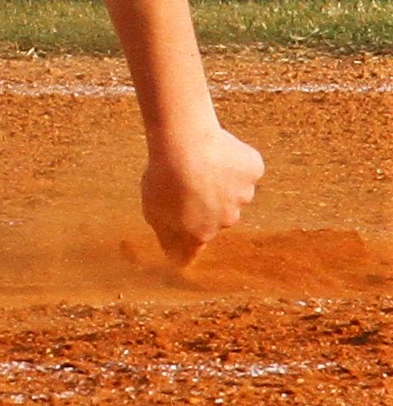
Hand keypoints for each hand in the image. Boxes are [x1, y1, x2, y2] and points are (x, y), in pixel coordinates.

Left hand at [141, 123, 264, 265]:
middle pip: (218, 213)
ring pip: (233, 189)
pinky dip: (233, 159)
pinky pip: (244, 167)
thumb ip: (167, 238)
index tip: (185, 220)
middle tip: (184, 177)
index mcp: (200, 232)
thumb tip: (177, 261)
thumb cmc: (163, 176)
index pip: (197, 241)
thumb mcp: (153, 212)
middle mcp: (227, 219)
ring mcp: (243, 195)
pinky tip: (217, 148)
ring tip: (198, 159)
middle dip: (205, 199)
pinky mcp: (252, 171)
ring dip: (220, 178)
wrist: (185, 145)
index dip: (190, 231)